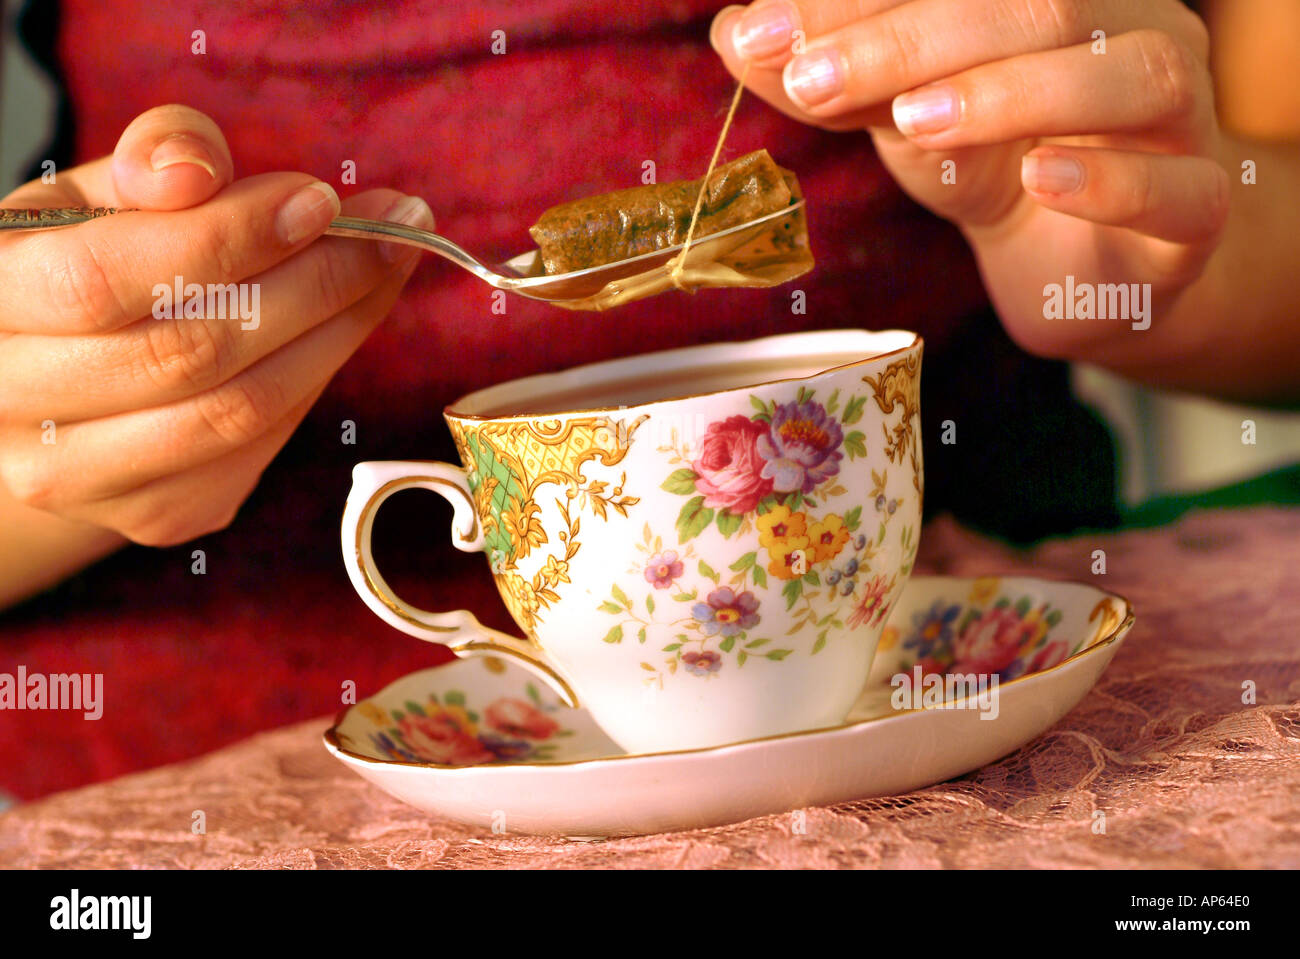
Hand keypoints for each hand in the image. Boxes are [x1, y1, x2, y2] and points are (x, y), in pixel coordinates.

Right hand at [0, 104, 432, 545]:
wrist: (55, 391)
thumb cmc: (81, 270)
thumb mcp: (93, 196)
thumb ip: (148, 160)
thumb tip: (198, 172)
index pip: (101, 280)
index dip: (225, 237)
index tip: (319, 200)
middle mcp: (13, 413)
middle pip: (189, 353)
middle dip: (311, 284)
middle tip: (388, 231)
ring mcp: (84, 481)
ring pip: (241, 410)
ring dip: (336, 333)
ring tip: (384, 269)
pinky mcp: (160, 515)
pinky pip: (263, 446)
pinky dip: (317, 377)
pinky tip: (341, 325)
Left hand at [711, 0, 1229, 366]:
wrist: (1092, 268)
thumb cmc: (1001, 170)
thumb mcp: (907, 122)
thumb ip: (839, 81)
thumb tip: (738, 35)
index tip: (761, 31)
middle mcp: (1130, 31)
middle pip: (1038, 6)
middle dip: (907, 40)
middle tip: (812, 79)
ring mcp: (1178, 119)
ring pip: (1128, 74)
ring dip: (1011, 91)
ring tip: (914, 122)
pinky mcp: (1195, 212)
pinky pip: (1179, 187)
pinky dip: (1108, 177)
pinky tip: (1034, 176)